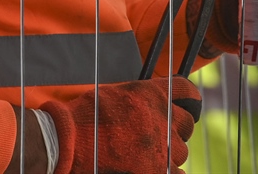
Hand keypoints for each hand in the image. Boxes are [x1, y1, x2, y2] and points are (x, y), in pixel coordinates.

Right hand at [39, 76, 200, 173]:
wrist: (68, 143)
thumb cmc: (83, 118)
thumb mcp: (113, 95)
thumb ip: (138, 101)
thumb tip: (146, 110)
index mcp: (151, 94)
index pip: (186, 91)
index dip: (188, 99)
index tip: (187, 105)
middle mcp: (162, 118)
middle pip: (186, 125)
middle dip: (175, 130)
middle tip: (158, 137)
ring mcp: (162, 146)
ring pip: (180, 151)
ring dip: (169, 153)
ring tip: (147, 156)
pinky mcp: (157, 170)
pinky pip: (177, 173)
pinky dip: (169, 171)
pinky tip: (153, 169)